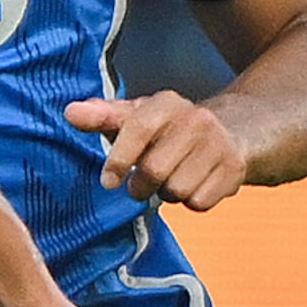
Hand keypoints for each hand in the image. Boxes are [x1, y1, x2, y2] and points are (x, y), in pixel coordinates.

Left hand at [65, 93, 248, 210]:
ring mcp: (219, 144)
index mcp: (166, 103)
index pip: (138, 129)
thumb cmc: (163, 131)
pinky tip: (193, 184)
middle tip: (142, 182)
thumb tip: (71, 112)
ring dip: (166, 193)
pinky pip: (199, 202)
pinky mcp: (235, 169)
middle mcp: (197, 119)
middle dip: (141, 185)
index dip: (119, 160)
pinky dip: (190, 201)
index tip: (108, 182)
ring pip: (177, 190)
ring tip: (171, 178)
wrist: (226, 134)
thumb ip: (101, 117)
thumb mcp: (132, 119)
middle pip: (154, 171)